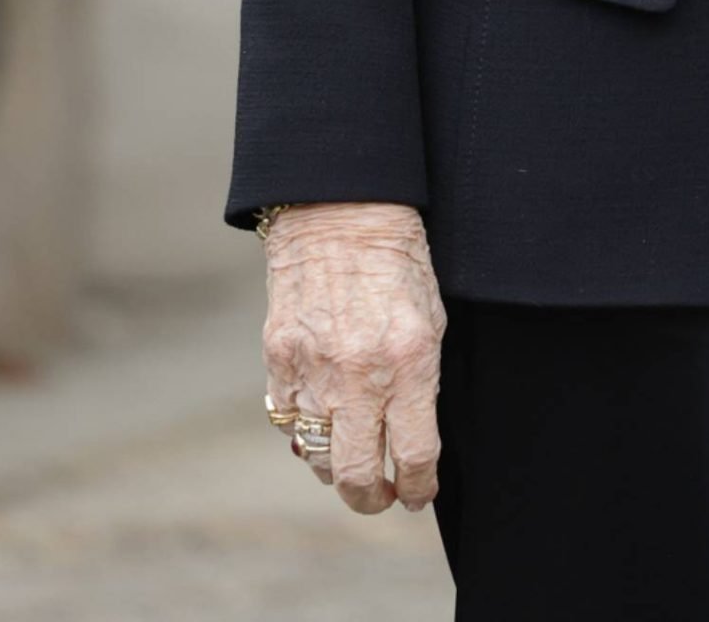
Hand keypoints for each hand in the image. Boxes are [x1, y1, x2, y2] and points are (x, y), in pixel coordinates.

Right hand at [261, 201, 445, 514]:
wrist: (340, 209)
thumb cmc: (396, 259)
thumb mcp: (430, 318)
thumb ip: (421, 382)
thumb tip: (411, 439)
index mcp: (408, 361)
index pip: (415, 454)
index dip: (419, 487)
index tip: (419, 493)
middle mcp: (359, 374)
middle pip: (357, 476)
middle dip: (373, 499)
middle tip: (383, 495)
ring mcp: (313, 370)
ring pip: (317, 458)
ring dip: (337, 467)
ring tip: (352, 455)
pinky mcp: (278, 359)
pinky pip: (288, 421)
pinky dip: (305, 429)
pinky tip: (322, 415)